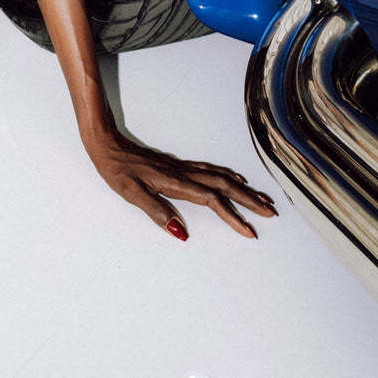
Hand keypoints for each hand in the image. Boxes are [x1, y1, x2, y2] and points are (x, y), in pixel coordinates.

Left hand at [85, 131, 277, 239]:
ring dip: (243, 188)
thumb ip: (157, 212)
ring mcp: (181, 168)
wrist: (105, 144)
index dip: (233, 216)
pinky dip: (228, 175)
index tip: (251, 232)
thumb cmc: (116, 171)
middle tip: (272, 213)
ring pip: (220, 177)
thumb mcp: (131, 194)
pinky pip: (210, 170)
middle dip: (249, 200)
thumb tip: (181, 233)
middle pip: (225, 186)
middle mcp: (183, 173)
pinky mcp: (177, 165)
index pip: (213, 200)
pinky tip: (235, 178)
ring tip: (262, 198)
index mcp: (175, 183)